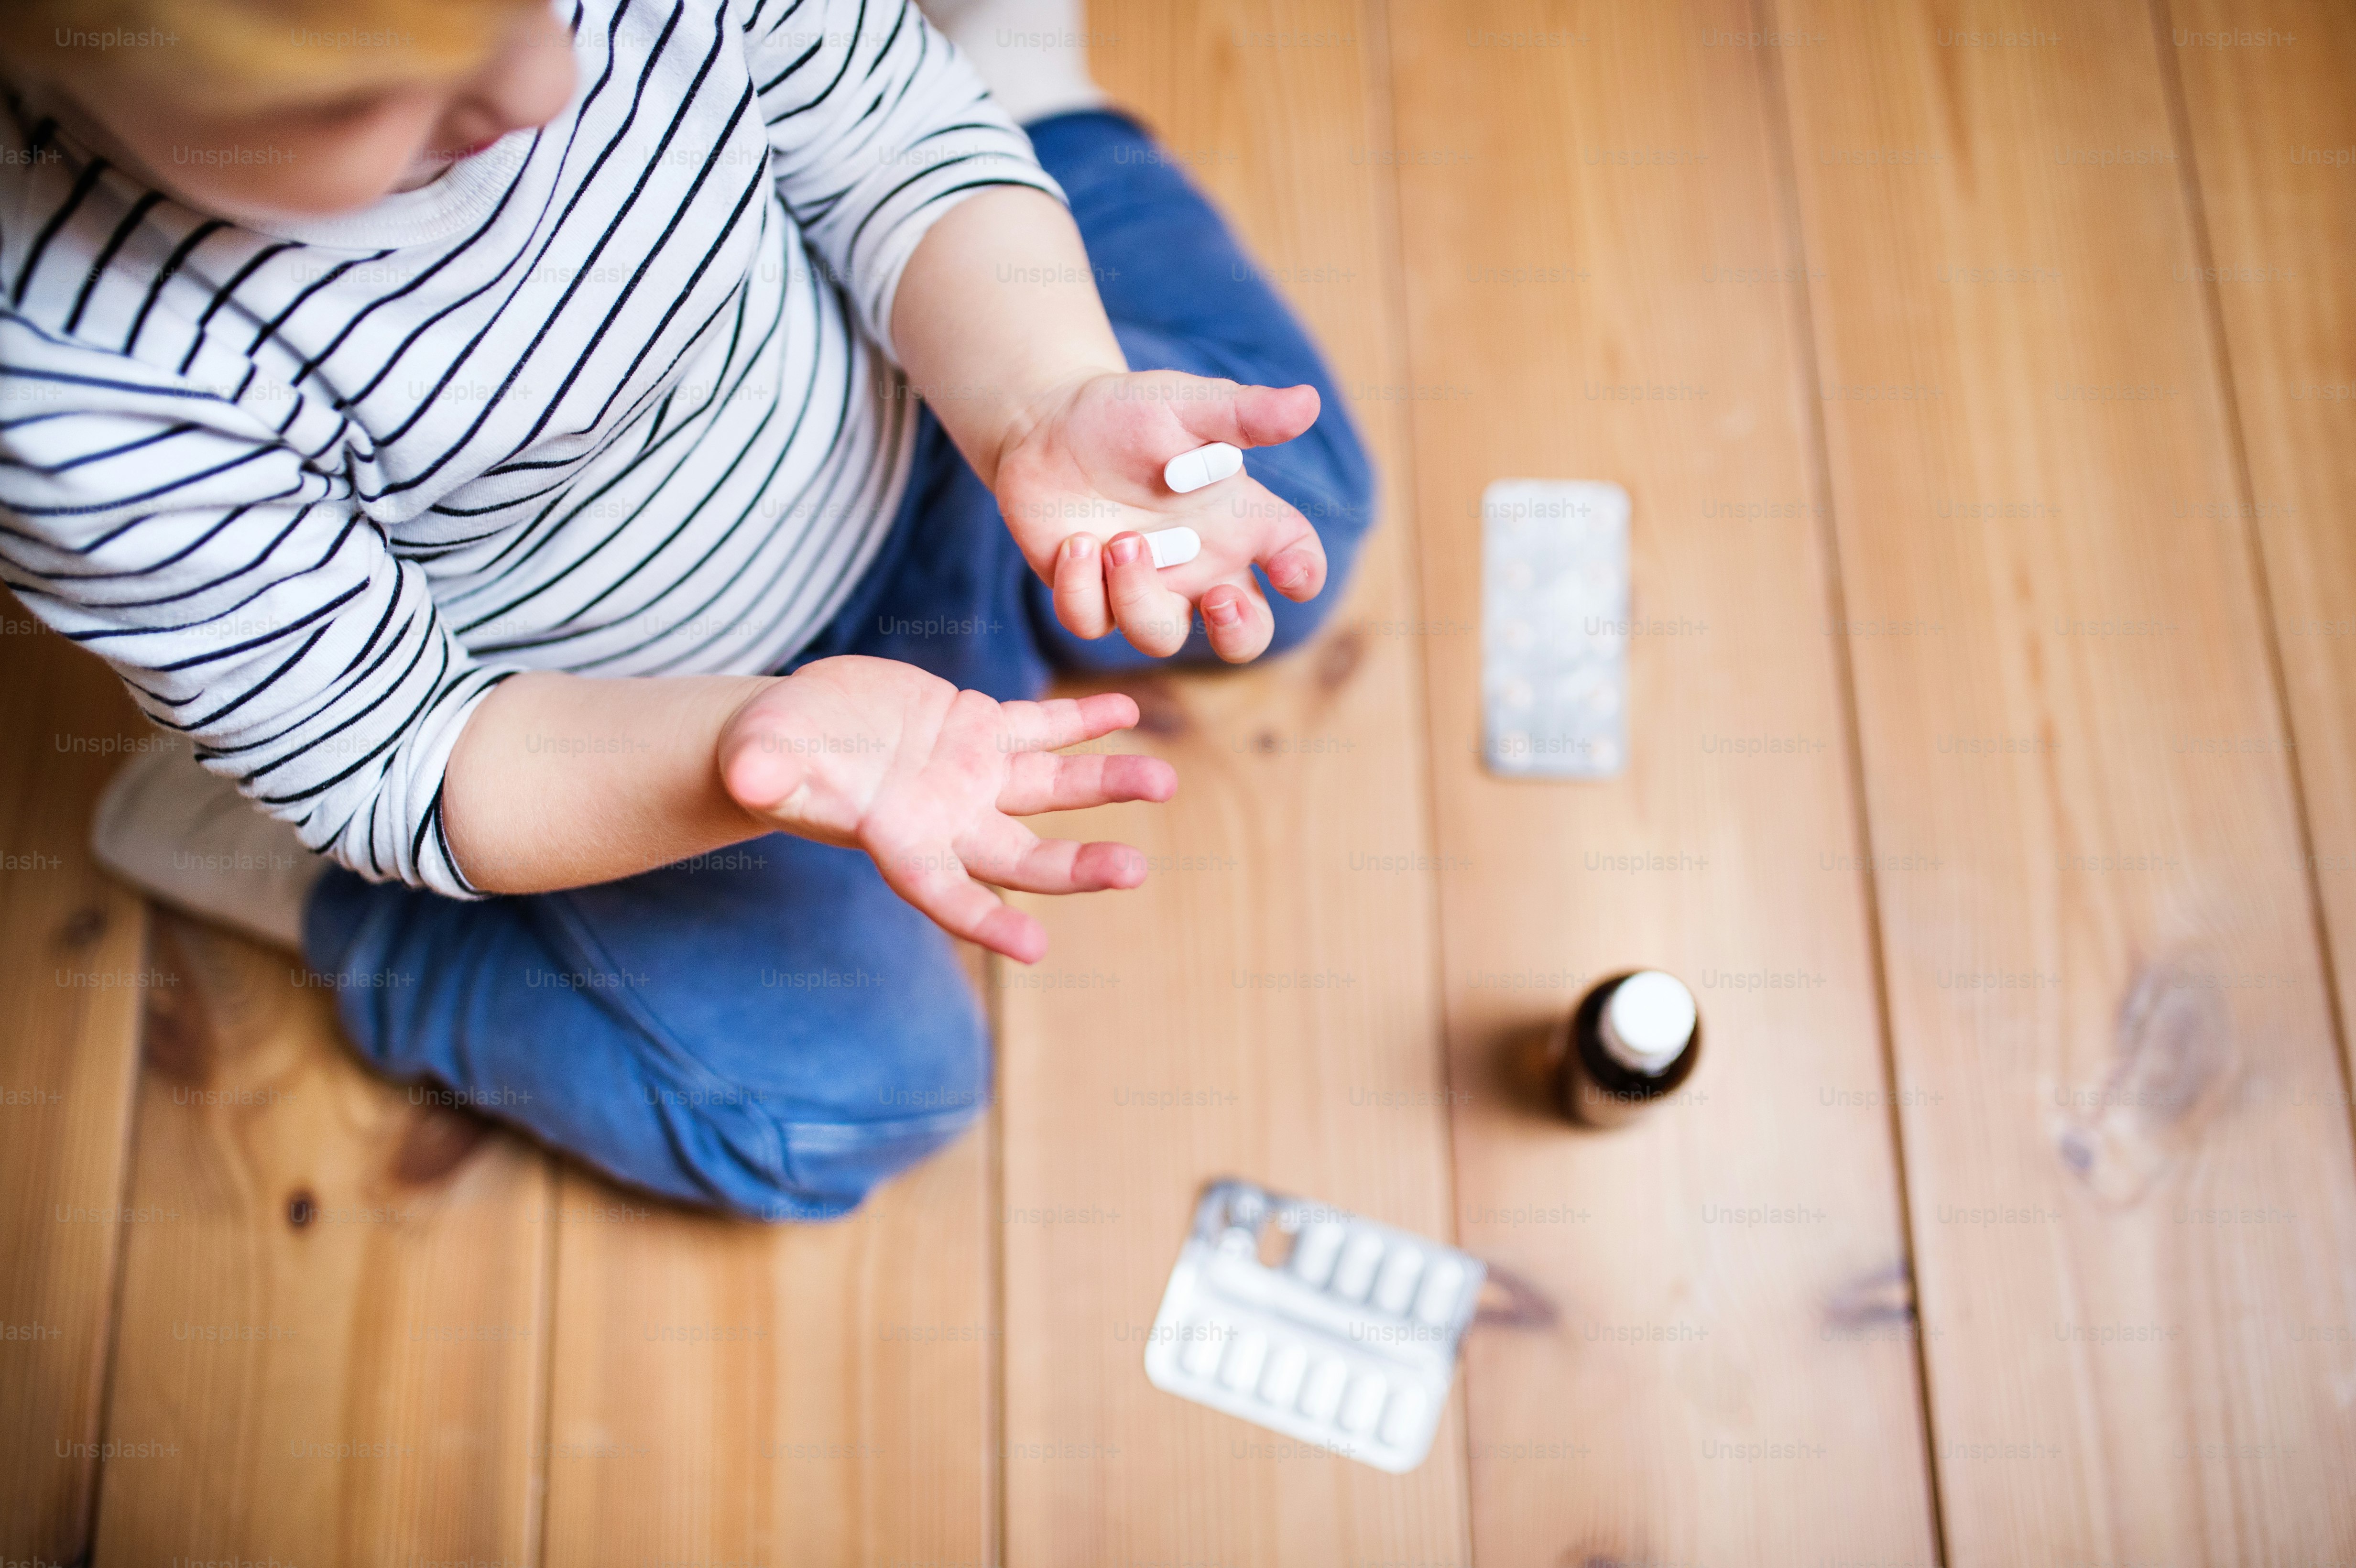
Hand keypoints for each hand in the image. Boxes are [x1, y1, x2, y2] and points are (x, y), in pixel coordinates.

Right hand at [716, 656, 1176, 961]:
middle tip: (1133, 871)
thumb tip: (746, 777)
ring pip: (1052, 787)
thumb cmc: (767, 756)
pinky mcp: (982, 728)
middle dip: (1076, 866)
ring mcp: (974, 777)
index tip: (1034, 948)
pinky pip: (1041, 725)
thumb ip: (765, 771)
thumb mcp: (759, 758)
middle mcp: (950, 821)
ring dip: (1106, 783)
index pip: (946, 894)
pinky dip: (1082, 719)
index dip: (985, 921)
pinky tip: (1126, 707)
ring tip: (1164, 780)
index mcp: (899, 844)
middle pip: (1023, 855)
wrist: (797, 729)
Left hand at [994, 369, 1330, 662]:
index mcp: (1238, 522)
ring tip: (1123, 542)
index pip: (1295, 558)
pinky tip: (1076, 542)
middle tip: (1220, 599)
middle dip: (1239, 633)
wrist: (1046, 422)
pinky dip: (1083, 587)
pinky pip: (1091, 621)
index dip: (1304, 575)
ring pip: (1160, 636)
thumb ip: (1245, 413)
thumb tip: (1307, 402)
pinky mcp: (1090, 595)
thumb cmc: (1127, 412)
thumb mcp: (1186, 405)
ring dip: (1141, 597)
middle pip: (1244, 635)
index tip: (1290, 573)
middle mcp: (1199, 566)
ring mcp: (1145, 586)